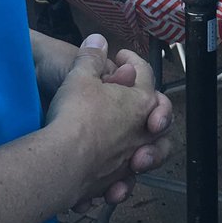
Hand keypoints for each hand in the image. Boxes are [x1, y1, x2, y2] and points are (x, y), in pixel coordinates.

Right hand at [45, 34, 173, 207]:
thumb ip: (91, 57)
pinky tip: (107, 180)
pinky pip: (124, 181)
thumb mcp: (80, 76)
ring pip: (150, 154)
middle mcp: (143, 131)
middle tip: (136, 103)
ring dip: (144, 149)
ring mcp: (131, 158)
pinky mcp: (114, 182)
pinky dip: (119, 181)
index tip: (120, 55)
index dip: (132, 60)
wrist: (61, 162)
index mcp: (141, 101)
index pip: (145, 73)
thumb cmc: (75, 115)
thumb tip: (97, 40)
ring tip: (130, 146)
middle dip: (152, 109)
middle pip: (160, 118)